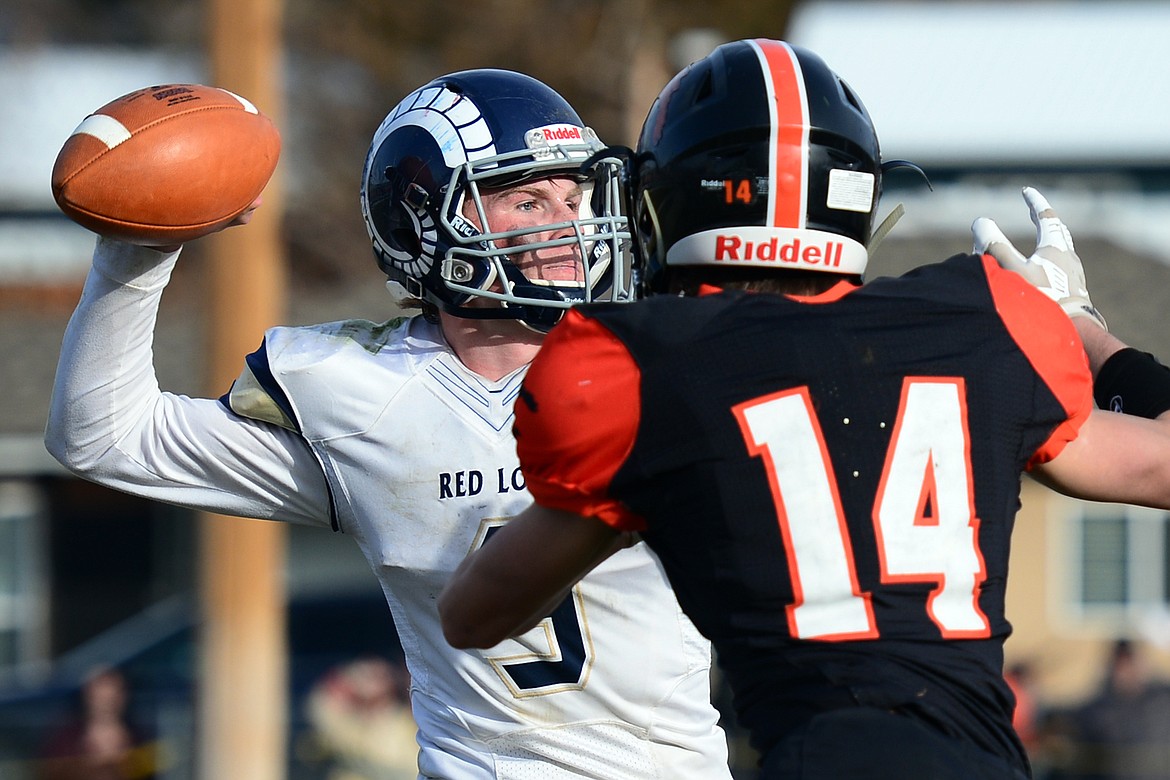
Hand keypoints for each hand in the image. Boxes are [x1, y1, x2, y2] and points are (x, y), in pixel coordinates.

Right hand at [971, 187, 1106, 329]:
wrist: (1071, 334)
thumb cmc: (1041, 301)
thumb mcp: (1011, 270)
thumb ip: (994, 245)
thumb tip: (981, 222)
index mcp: (1056, 248)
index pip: (1047, 217)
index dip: (1035, 203)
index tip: (1026, 192)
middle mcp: (1068, 258)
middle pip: (1058, 232)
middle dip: (1044, 220)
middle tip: (1035, 212)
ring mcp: (1073, 276)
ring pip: (1061, 250)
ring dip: (1047, 242)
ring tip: (1039, 242)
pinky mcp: (1074, 293)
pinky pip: (1061, 269)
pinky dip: (1049, 262)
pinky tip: (1043, 274)